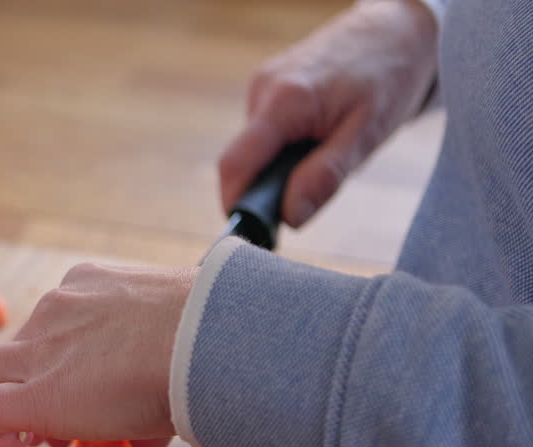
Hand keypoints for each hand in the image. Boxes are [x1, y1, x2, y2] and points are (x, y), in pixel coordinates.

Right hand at [0, 263, 195, 446]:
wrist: (210, 333)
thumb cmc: (175, 394)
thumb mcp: (130, 432)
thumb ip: (97, 431)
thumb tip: (115, 439)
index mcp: (42, 398)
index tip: (23, 438)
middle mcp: (37, 348)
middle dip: (5, 392)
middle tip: (47, 409)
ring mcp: (57, 306)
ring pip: (31, 334)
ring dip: (50, 355)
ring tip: (100, 366)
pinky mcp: (82, 275)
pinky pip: (66, 299)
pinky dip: (82, 316)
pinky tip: (122, 324)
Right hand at [219, 0, 437, 226]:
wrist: (398, 26)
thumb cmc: (390, 75)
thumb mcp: (369, 133)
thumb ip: (326, 175)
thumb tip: (290, 217)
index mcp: (285, 101)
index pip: (236, 165)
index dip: (236, 205)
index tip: (254, 233)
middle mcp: (262, 89)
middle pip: (244, 160)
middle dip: (269, 186)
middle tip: (313, 189)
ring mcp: (261, 84)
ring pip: (255, 147)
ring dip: (281, 165)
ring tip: (326, 148)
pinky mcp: (267, 83)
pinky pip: (264, 131)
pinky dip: (285, 145)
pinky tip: (318, 132)